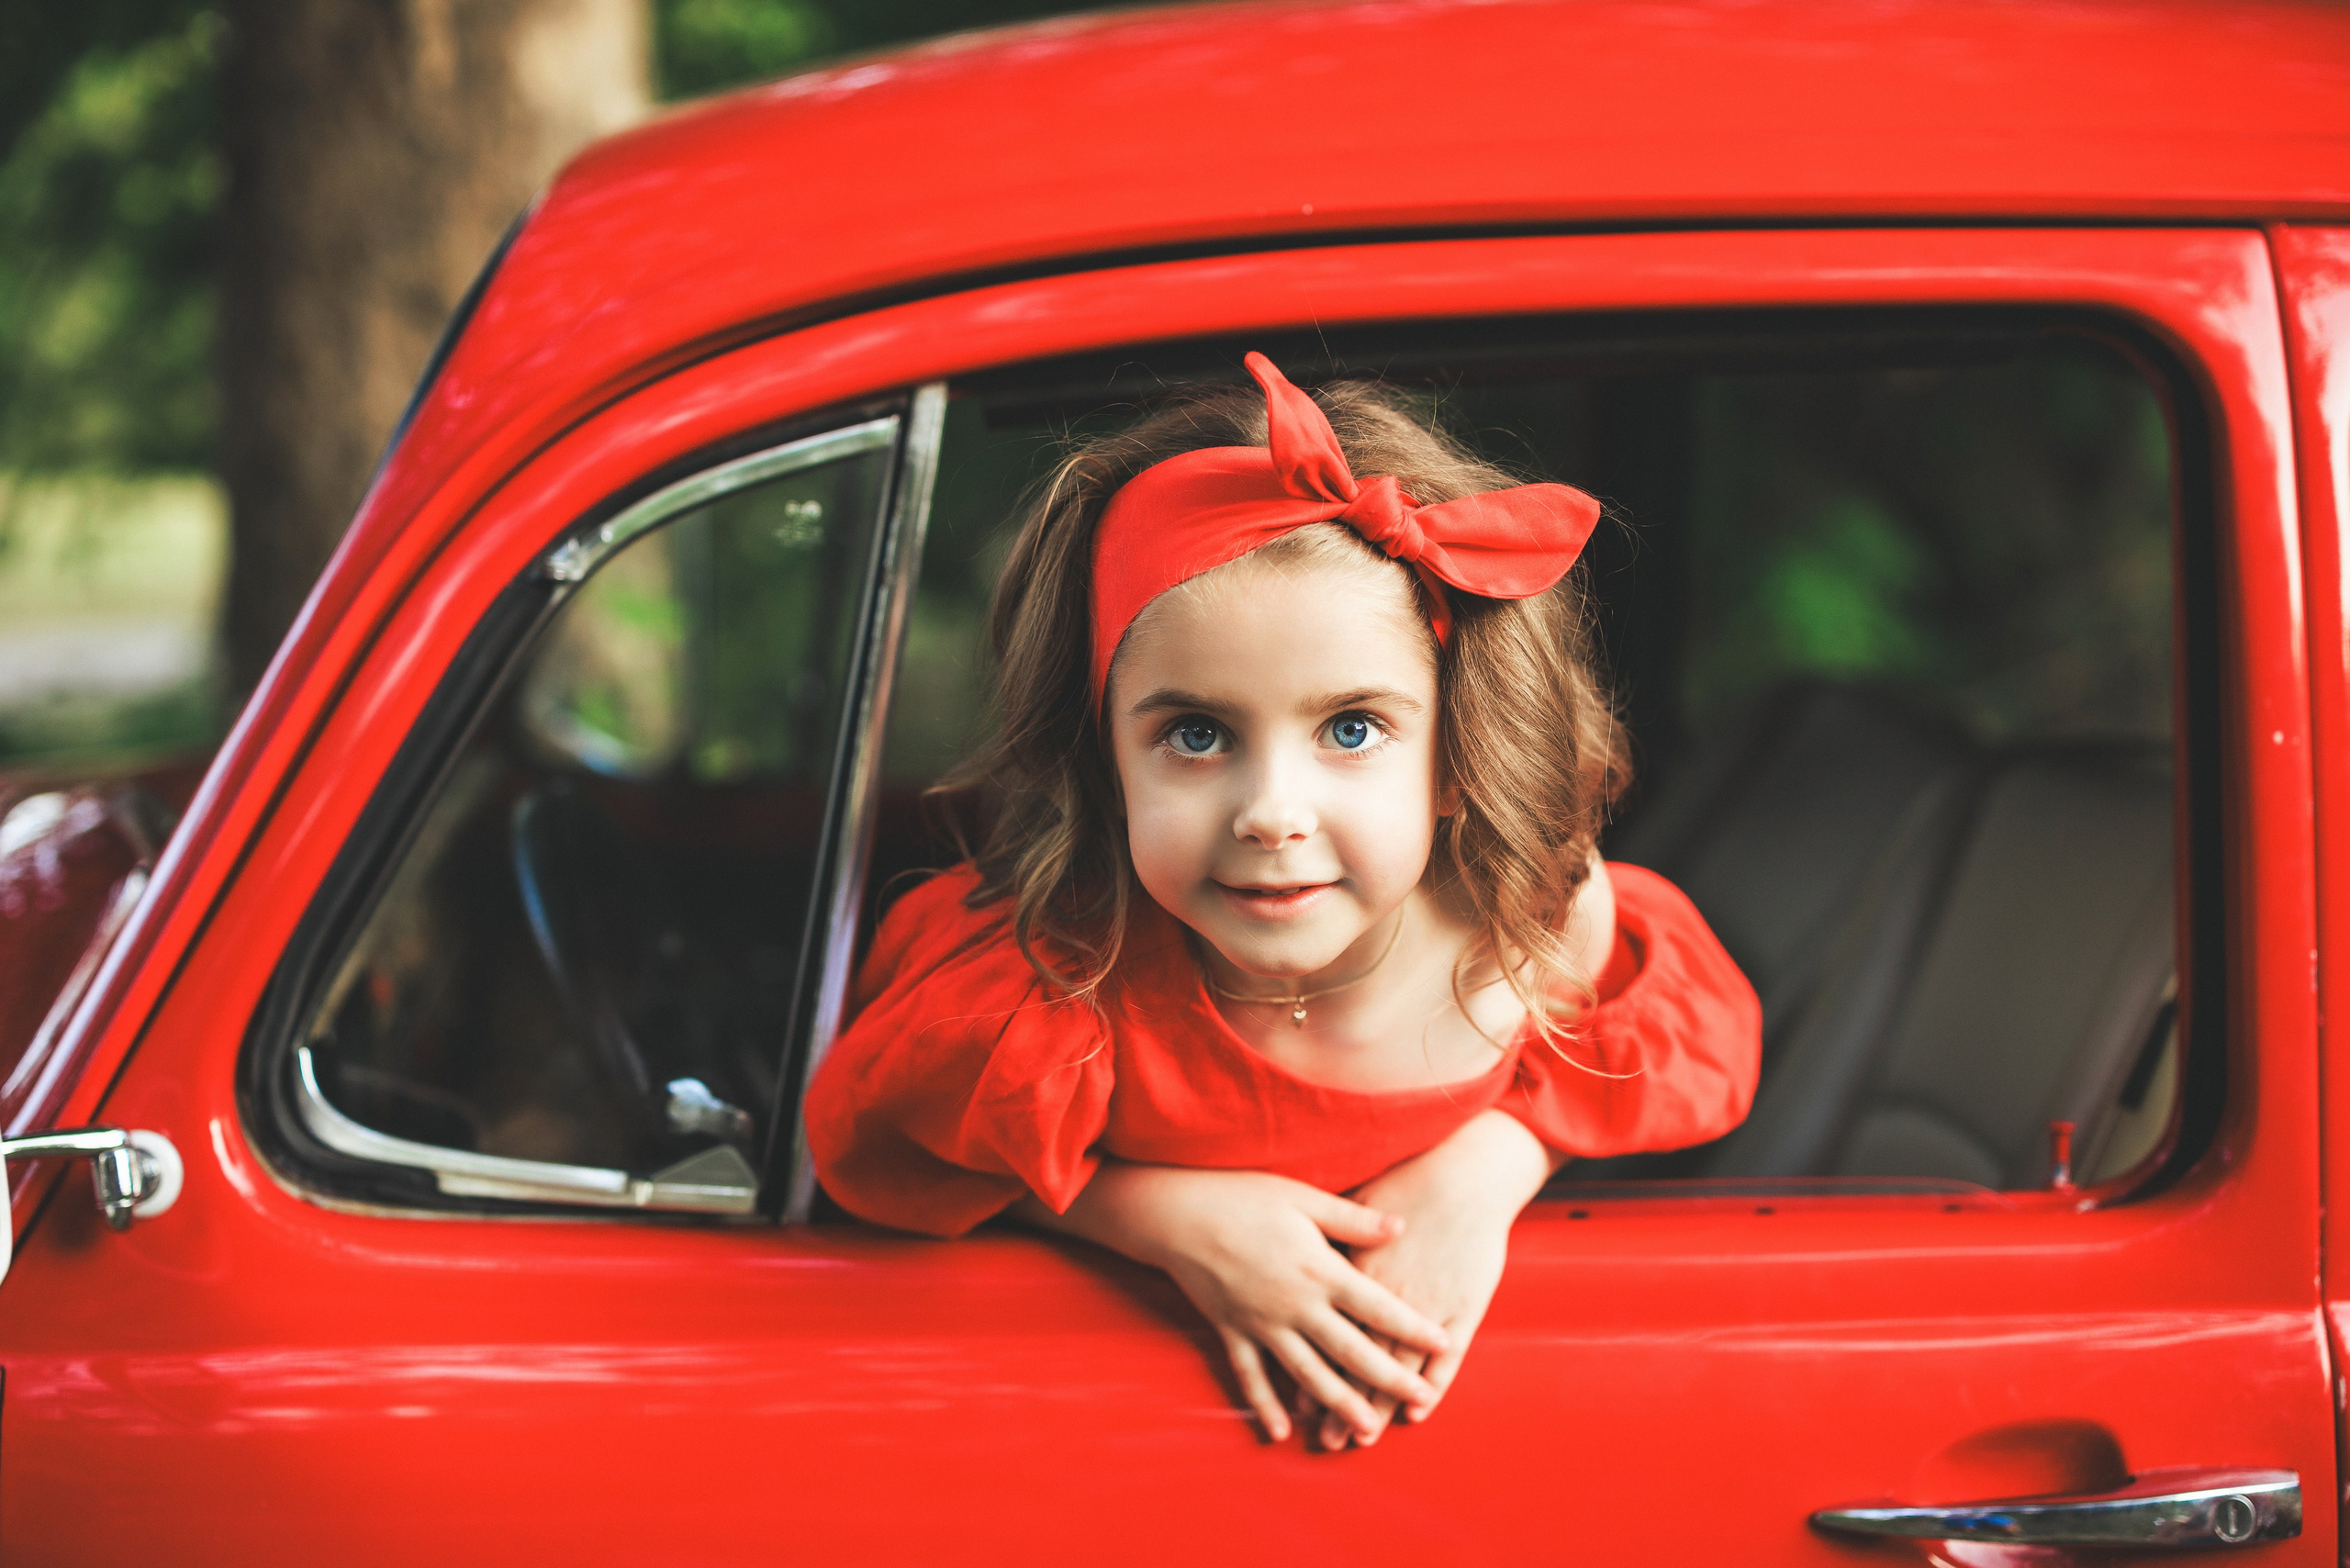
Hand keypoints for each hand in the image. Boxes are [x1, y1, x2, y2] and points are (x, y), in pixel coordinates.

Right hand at [1012, 1164, 1448, 1442]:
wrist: (1177, 1212)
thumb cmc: (1244, 1195)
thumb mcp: (1304, 1198)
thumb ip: (1353, 1220)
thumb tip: (1402, 1227)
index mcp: (1319, 1270)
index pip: (1376, 1305)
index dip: (1412, 1326)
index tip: (1442, 1344)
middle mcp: (1295, 1305)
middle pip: (1350, 1350)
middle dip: (1388, 1378)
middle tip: (1418, 1399)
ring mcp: (1262, 1324)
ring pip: (1308, 1374)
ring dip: (1339, 1404)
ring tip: (1366, 1429)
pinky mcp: (1232, 1331)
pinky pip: (1251, 1376)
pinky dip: (1266, 1405)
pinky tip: (1283, 1432)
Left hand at [1309, 1110, 1557, 1450]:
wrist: (1465, 1174)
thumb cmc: (1409, 1179)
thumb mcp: (1355, 1202)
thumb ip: (1331, 1233)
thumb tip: (1297, 1245)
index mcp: (1353, 1273)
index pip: (1328, 1336)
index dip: (1314, 1372)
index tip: (1298, 1407)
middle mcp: (1385, 1297)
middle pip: (1359, 1362)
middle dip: (1343, 1405)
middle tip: (1327, 1441)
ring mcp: (1426, 1306)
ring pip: (1399, 1367)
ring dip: (1381, 1405)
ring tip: (1365, 1437)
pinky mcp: (1462, 1308)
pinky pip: (1446, 1358)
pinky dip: (1433, 1386)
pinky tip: (1418, 1412)